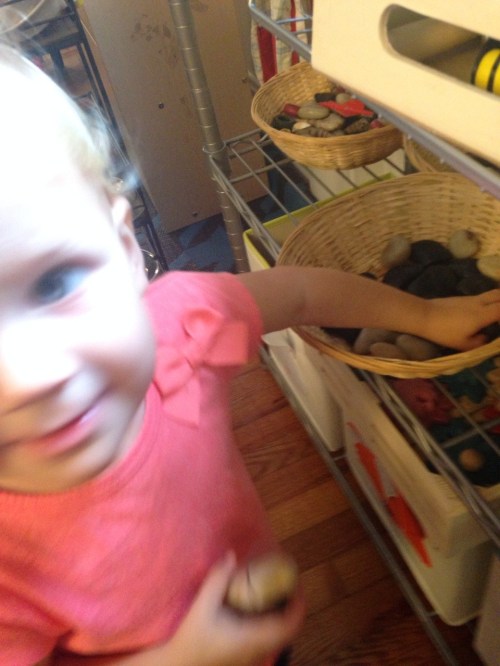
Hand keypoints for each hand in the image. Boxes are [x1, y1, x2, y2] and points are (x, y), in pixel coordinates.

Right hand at [168, 552, 304, 665]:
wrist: (181, 665)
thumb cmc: (192, 639)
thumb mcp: (202, 606)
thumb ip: (217, 580)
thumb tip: (231, 555)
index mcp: (254, 638)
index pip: (289, 625)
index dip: (298, 605)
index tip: (296, 584)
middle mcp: (259, 649)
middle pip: (289, 630)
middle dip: (294, 606)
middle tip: (289, 584)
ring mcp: (254, 655)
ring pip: (281, 636)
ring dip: (285, 614)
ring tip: (278, 591)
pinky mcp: (247, 655)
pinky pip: (270, 638)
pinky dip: (274, 621)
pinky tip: (260, 607)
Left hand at [423, 289, 499, 350]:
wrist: (423, 315)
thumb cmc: (443, 331)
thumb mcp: (462, 343)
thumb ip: (478, 342)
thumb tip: (485, 338)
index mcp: (482, 314)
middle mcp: (479, 302)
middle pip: (499, 294)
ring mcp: (469, 298)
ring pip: (489, 294)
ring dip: (496, 300)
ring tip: (494, 314)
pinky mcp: (460, 298)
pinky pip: (479, 297)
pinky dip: (485, 302)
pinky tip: (479, 313)